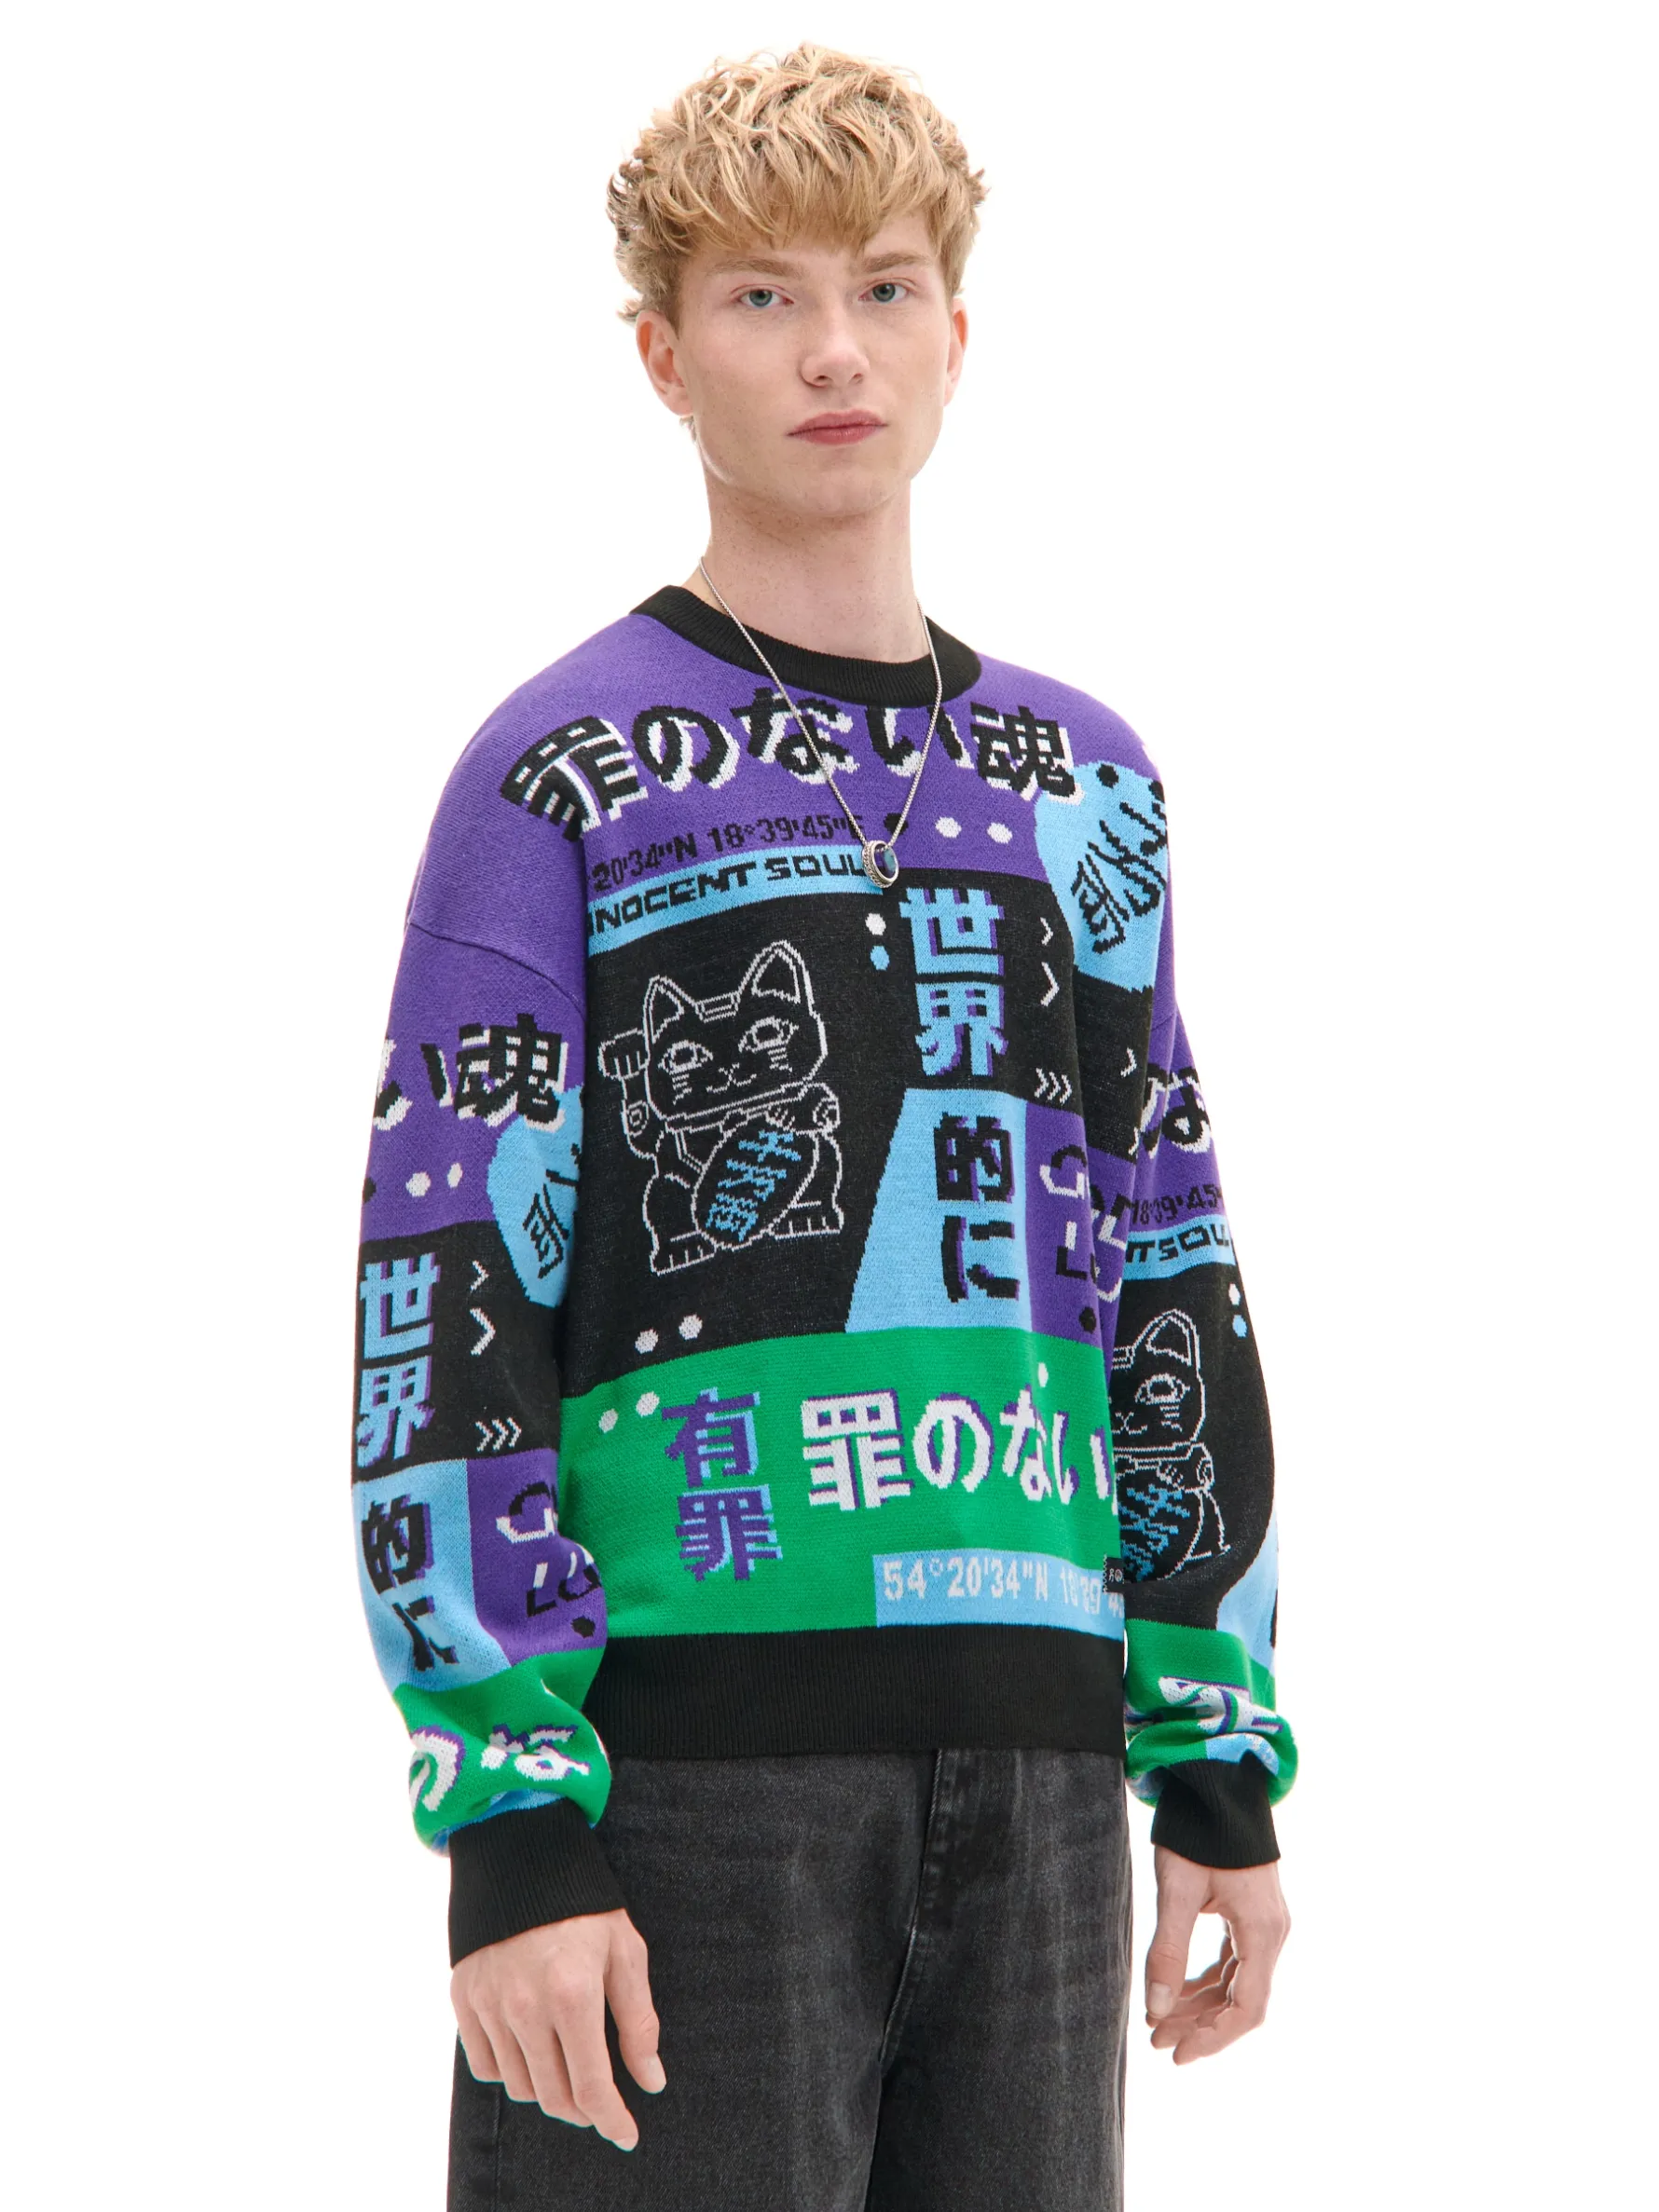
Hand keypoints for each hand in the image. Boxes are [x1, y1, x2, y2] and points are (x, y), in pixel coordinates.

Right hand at [451, 1908, 665, 2148]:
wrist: (522, 1856)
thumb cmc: (585, 1904)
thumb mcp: (626, 1952)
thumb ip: (638, 2022)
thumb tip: (651, 2081)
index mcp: (572, 1995)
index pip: (592, 2086)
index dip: (612, 2119)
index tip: (627, 2134)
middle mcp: (525, 2007)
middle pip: (553, 2096)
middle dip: (583, 2111)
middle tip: (600, 2102)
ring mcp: (489, 2005)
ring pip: (519, 2086)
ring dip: (548, 2091)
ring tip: (568, 2069)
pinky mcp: (464, 1998)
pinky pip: (485, 2065)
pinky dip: (510, 2070)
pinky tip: (531, 2050)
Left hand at [1143, 1847, 1289, 2063]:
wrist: (1218, 1782)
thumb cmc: (1198, 1831)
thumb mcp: (1177, 1889)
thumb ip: (1169, 1950)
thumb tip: (1156, 2010)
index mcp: (1262, 1931)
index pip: (1246, 2009)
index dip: (1212, 2039)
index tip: (1176, 2054)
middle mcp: (1272, 1933)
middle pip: (1241, 2001)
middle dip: (1199, 2025)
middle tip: (1156, 2040)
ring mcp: (1265, 1924)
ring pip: (1236, 1983)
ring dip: (1201, 2005)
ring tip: (1159, 2020)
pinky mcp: (1251, 1915)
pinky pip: (1233, 1962)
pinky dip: (1206, 1981)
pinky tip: (1177, 1990)